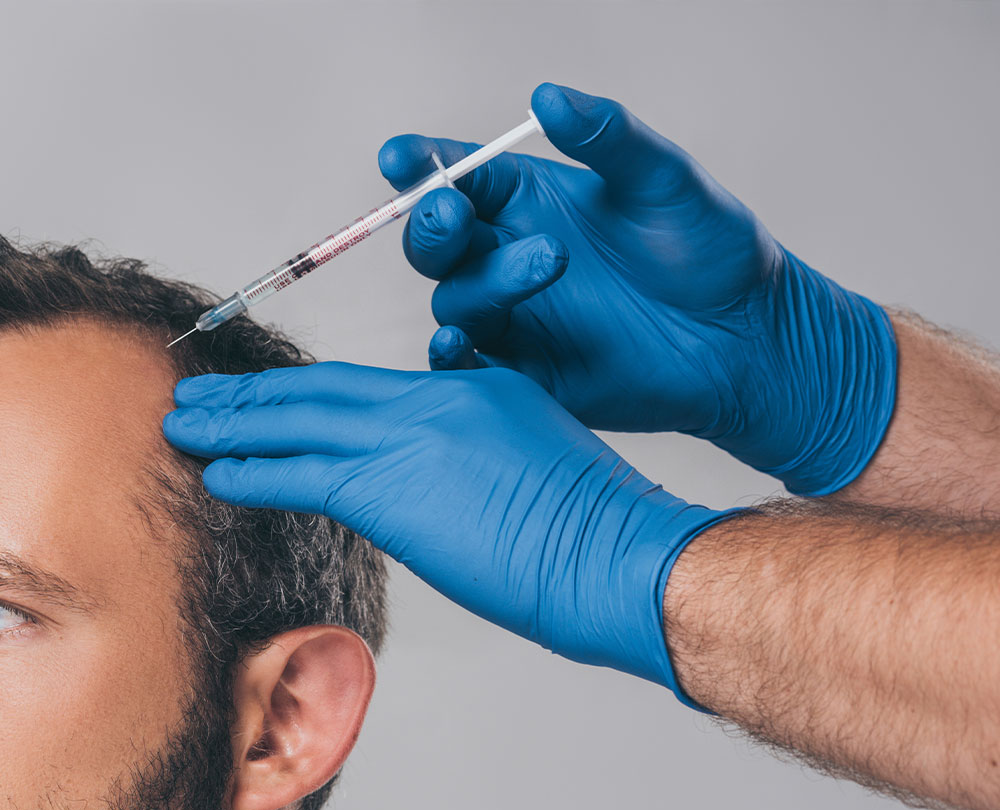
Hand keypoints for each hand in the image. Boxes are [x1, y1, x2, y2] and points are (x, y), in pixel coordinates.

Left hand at [162, 362, 730, 699]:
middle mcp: (431, 401)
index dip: (301, 388)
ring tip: (181, 424)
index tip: (260, 392)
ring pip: (297, 422)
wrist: (615, 552)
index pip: (362, 385)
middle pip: (318, 390)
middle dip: (249, 394)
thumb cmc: (591, 526)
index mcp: (469, 387)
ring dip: (232, 424)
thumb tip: (433, 475)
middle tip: (196, 393)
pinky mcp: (392, 491)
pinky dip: (252, 471)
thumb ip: (476, 448)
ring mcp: (408, 440)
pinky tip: (213, 473)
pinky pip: (301, 475)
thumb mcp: (533, 454)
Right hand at [379, 83, 896, 495]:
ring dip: (484, 280)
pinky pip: (466, 368)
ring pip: (454, 298)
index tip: (402, 157)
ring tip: (550, 262)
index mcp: (524, 199)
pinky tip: (460, 344)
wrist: (749, 340)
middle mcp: (503, 254)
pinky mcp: (522, 373)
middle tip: (452, 211)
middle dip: (430, 223)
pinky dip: (450, 358)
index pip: (452, 173)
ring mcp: (509, 316)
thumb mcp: (665, 180)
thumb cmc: (711, 251)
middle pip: (433, 239)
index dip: (418, 164)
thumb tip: (547, 96)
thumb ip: (608, 138)